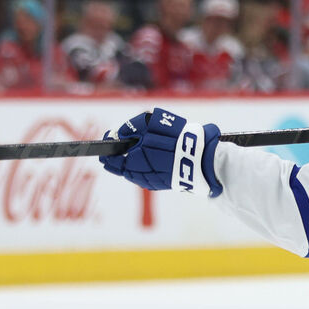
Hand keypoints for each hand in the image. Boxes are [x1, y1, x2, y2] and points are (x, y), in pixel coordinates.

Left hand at [99, 109, 222, 196]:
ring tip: (130, 157)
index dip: (108, 149)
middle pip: (121, 169)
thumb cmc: (176, 138)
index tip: (107, 141)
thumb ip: (131, 127)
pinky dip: (143, 171)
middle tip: (112, 154)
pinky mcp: (162, 184)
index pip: (112, 158)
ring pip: (133, 174)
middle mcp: (139, 173)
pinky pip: (146, 177)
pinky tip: (146, 164)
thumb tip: (115, 135)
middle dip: (117, 160)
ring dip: (130, 166)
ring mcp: (151, 181)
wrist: (201, 160)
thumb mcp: (150, 123)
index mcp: (133, 159)